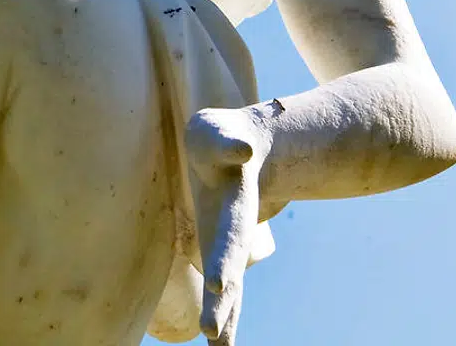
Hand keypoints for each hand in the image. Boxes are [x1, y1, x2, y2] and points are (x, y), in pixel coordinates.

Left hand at [185, 106, 274, 345]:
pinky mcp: (219, 250)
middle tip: (212, 332)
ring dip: (224, 318)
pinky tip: (217, 345)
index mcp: (235, 203)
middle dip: (223, 302)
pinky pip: (223, 289)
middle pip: (230, 271)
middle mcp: (236, 230)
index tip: (220, 283)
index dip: (226, 257)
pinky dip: (223, 316)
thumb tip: (243, 151)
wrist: (243, 147)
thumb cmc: (221, 137)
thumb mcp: (219, 131)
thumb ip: (228, 142)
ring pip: (230, 289)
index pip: (231, 235)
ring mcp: (229, 243)